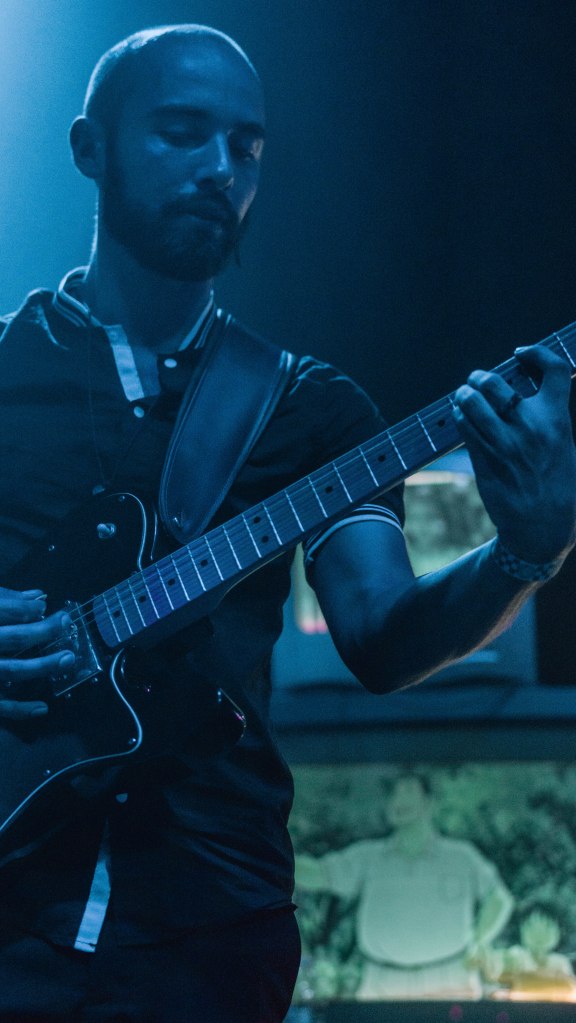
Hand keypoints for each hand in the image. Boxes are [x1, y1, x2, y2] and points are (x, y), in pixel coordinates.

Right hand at [0, 587, 74, 719]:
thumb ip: (2, 599)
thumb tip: (36, 596)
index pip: (2, 610)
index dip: (26, 608)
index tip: (43, 607)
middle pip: (12, 638)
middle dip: (43, 631)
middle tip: (66, 622)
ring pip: (10, 670)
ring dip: (42, 666)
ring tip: (67, 658)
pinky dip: (20, 709)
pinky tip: (42, 707)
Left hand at [453, 345, 575, 564]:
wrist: (542, 525)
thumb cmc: (558, 485)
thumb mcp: (566, 447)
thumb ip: (553, 417)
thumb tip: (536, 388)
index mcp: (557, 420)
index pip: (551, 369)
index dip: (535, 353)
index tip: (520, 353)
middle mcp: (530, 428)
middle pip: (496, 383)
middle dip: (481, 377)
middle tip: (477, 379)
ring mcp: (505, 445)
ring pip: (473, 404)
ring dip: (464, 394)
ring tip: (464, 394)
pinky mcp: (484, 461)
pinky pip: (464, 428)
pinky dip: (459, 416)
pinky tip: (461, 414)